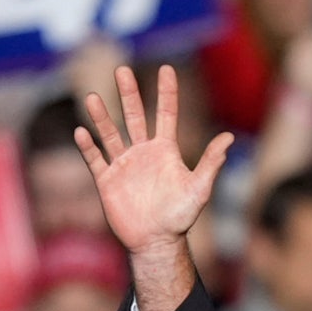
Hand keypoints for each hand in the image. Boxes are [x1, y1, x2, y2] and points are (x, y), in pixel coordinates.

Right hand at [75, 65, 233, 255]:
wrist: (157, 241)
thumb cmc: (181, 216)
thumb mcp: (200, 188)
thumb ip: (212, 162)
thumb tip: (229, 137)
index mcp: (166, 150)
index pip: (166, 114)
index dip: (166, 92)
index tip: (166, 69)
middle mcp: (143, 152)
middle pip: (134, 116)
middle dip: (129, 94)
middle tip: (122, 70)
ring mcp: (124, 165)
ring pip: (110, 134)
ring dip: (101, 117)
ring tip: (93, 97)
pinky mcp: (107, 180)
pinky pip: (95, 159)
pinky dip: (88, 146)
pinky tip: (81, 132)